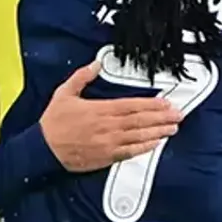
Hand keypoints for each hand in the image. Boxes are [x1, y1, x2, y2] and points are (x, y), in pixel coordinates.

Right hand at [41, 61, 183, 171]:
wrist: (44, 149)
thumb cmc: (54, 122)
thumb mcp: (63, 93)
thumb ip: (81, 77)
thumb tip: (95, 64)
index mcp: (99, 110)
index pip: (132, 105)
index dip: (152, 104)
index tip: (166, 103)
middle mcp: (107, 126)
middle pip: (140, 121)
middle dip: (162, 117)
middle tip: (178, 115)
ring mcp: (108, 143)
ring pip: (139, 136)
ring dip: (158, 132)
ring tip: (173, 128)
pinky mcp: (106, 157)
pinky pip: (130, 152)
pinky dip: (145, 147)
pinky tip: (156, 143)